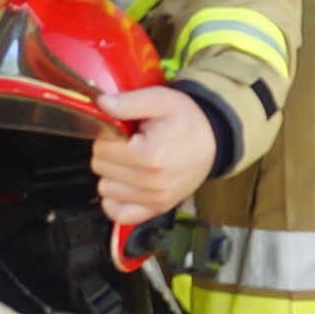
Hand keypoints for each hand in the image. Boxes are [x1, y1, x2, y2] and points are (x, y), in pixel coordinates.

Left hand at [85, 83, 216, 230]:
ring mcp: (155, 199)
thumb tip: (102, 104)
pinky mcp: (157, 208)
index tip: (123, 132)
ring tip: (132, 161)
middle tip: (129, 144)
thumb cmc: (187, 121)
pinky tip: (126, 183)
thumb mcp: (161, 100)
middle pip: (101, 168)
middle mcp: (152, 183)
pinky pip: (119, 213)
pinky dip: (116, 200)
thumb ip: (129, 102)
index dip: (108, 135)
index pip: (102, 148)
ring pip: (106, 189)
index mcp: (150, 155)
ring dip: (113, 175)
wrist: (212, 141)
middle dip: (110, 153)